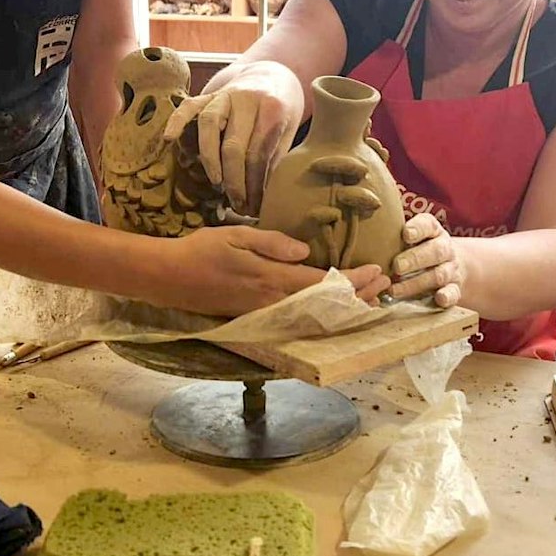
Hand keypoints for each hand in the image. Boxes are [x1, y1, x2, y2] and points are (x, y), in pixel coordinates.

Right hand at [160, 225, 389, 315]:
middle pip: (326, 303)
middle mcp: (272, 300)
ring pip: (316, 315)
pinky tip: (334, 310)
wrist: (171, 278)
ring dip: (345, 308)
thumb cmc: (202, 250)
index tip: (376, 271)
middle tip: (385, 286)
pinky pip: (300, 320)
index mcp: (270, 278)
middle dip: (358, 296)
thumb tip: (304, 251)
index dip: (353, 279)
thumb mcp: (236, 235)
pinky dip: (324, 315)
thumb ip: (271, 244)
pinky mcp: (259, 318)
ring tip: (370, 300)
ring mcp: (266, 313)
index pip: (322, 281)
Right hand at [162, 61, 304, 216]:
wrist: (273, 75)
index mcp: (272, 108)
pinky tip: (168, 138)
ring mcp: (224, 94)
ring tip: (216, 182)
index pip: (258, 153)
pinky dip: (177, 121)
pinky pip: (188, 106)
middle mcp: (246, 98)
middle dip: (233, 180)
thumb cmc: (282, 110)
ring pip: (208, 125)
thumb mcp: (288, 131)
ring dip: (209, 158)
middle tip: (237, 203)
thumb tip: (261, 195)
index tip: (253, 207)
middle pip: (233, 144)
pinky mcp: (208, 94)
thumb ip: (274, 157)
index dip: (255, 184)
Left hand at [390, 213, 462, 308]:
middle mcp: (444, 249)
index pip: (428, 225)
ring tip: (395, 290)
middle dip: (415, 259)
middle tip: (396, 266)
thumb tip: (362, 228)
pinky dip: (447, 297)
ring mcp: (450, 269)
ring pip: (438, 275)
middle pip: (435, 251)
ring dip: (417, 283)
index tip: (406, 234)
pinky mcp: (455, 288)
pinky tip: (438, 299)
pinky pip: (454, 293)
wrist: (452, 265)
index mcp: (433, 231)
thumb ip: (393, 234)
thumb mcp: (412, 237)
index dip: (418, 228)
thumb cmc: (420, 248)